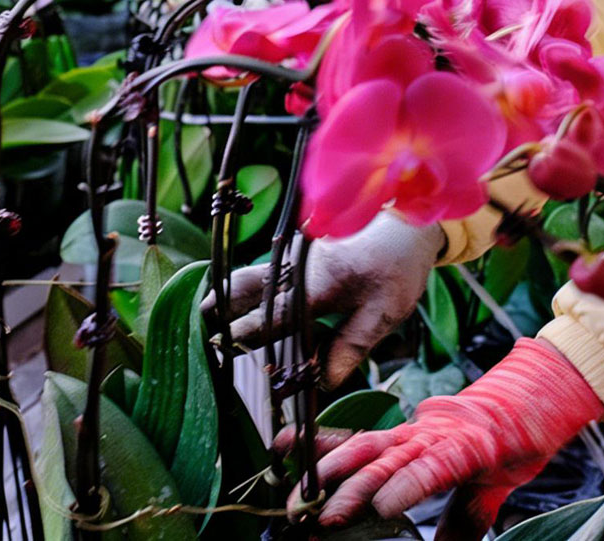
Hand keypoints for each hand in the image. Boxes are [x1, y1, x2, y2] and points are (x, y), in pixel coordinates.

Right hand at [208, 213, 442, 387]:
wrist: (407, 223)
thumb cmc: (397, 267)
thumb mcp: (384, 313)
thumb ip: (352, 346)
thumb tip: (325, 381)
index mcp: (317, 284)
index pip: (271, 317)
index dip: (245, 338)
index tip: (221, 352)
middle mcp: (298, 268)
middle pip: (246, 288)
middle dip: (220, 309)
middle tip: (196, 331)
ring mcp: (296, 258)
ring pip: (250, 277)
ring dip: (229, 296)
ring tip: (205, 319)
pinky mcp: (299, 256)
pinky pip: (265, 273)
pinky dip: (247, 290)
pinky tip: (238, 307)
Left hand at [293, 338, 603, 540]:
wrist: (538, 407)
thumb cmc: (498, 446)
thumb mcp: (468, 491)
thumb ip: (451, 522)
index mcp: (409, 442)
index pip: (355, 442)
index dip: (317, 445)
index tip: (277, 448)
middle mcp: (414, 437)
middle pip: (361, 454)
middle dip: (324, 478)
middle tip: (292, 503)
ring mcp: (438, 440)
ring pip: (387, 458)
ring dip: (355, 484)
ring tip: (327, 507)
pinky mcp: (468, 448)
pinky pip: (433, 468)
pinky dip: (409, 485)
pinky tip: (386, 504)